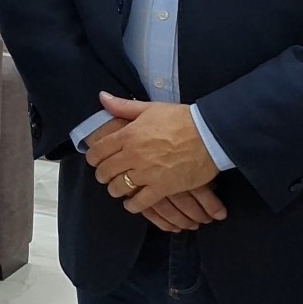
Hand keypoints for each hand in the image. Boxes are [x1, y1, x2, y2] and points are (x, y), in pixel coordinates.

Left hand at [84, 117, 224, 231]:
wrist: (209, 134)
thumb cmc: (180, 119)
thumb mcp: (150, 108)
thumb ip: (123, 106)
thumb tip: (102, 97)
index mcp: (128, 135)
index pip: (98, 151)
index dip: (93, 158)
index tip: (95, 160)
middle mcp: (133, 155)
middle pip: (105, 171)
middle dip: (102, 175)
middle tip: (106, 176)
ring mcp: (147, 173)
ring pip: (119, 188)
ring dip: (115, 190)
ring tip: (118, 188)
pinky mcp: (163, 188)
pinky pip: (140, 203)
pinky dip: (132, 206)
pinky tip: (132, 204)